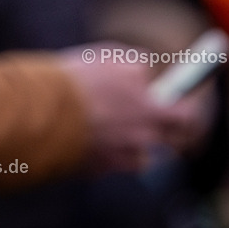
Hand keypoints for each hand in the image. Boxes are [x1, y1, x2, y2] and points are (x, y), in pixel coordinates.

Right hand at [57, 42, 214, 172]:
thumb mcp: (113, 56)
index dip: (187, 108)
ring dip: (131, 142)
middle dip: (160, 127)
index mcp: (152, 112)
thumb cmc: (78, 79)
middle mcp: (142, 140)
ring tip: (108, 123)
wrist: (40, 110)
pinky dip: (104, 152)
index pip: (188, 117)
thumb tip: (146, 72)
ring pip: (138, 154)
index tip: (183, 101)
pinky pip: (110, 162)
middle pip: (167, 141)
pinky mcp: (97, 170)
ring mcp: (120, 158)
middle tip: (147, 114)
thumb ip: (138, 65)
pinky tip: (86, 135)